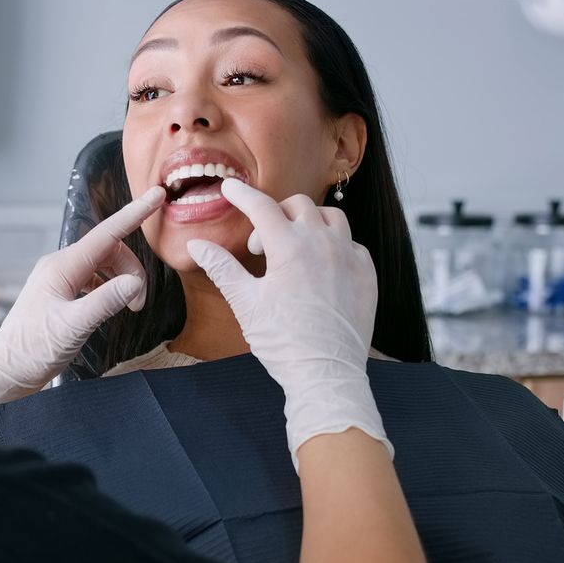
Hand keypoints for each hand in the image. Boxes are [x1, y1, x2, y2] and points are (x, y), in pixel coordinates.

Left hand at [0, 187, 165, 441]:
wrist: (5, 372)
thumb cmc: (32, 351)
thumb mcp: (73, 327)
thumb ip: (105, 302)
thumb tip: (134, 283)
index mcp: (61, 268)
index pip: (106, 234)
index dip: (134, 214)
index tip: (157, 195)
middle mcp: (59, 267)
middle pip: (109, 251)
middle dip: (131, 270)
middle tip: (138, 304)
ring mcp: (59, 279)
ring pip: (103, 265)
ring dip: (122, 281)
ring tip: (128, 309)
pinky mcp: (60, 293)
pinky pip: (93, 279)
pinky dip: (109, 289)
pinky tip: (109, 308)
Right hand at [187, 178, 388, 462]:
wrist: (325, 374)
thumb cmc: (284, 343)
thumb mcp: (246, 304)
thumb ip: (223, 268)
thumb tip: (197, 245)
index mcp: (289, 248)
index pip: (261, 207)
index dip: (242, 194)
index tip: (231, 188)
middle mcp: (323, 244)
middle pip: (298, 205)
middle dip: (276, 214)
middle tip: (262, 243)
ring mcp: (349, 258)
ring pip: (331, 218)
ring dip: (310, 222)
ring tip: (295, 246)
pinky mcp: (366, 274)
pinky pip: (352, 244)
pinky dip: (335, 245)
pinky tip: (322, 266)